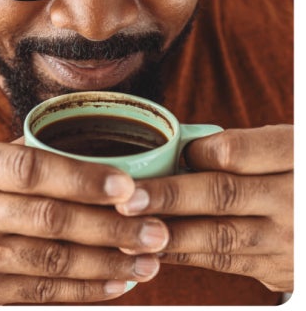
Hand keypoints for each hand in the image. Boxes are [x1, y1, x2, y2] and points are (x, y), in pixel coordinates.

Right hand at [0, 138, 169, 304]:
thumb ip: (16, 157)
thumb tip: (83, 146)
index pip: (33, 169)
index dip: (83, 178)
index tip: (129, 186)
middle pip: (51, 219)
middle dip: (111, 227)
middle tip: (158, 228)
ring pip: (53, 262)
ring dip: (108, 262)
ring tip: (150, 258)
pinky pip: (43, 294)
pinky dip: (85, 291)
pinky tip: (117, 283)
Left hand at [115, 125, 292, 292]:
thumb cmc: (292, 171)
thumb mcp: (281, 147)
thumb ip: (238, 147)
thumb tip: (172, 151)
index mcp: (293, 156)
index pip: (234, 152)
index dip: (195, 153)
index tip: (164, 154)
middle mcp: (294, 199)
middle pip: (222, 195)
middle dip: (168, 197)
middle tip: (127, 199)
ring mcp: (289, 239)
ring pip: (219, 236)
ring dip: (168, 233)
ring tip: (128, 227)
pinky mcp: (278, 269)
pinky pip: (224, 262)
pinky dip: (184, 255)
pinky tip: (153, 247)